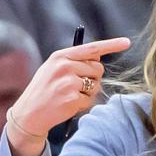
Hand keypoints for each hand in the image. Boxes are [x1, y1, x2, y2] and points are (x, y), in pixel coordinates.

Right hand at [4, 36, 130, 155]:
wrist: (29, 113)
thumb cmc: (43, 91)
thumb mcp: (52, 69)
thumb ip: (72, 61)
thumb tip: (97, 59)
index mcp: (60, 56)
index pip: (91, 48)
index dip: (111, 44)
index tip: (126, 42)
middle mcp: (65, 66)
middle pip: (98, 68)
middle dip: (93, 78)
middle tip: (77, 86)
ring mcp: (69, 82)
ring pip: (96, 84)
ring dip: (88, 92)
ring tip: (70, 95)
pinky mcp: (73, 98)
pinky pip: (90, 100)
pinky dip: (83, 104)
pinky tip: (68, 105)